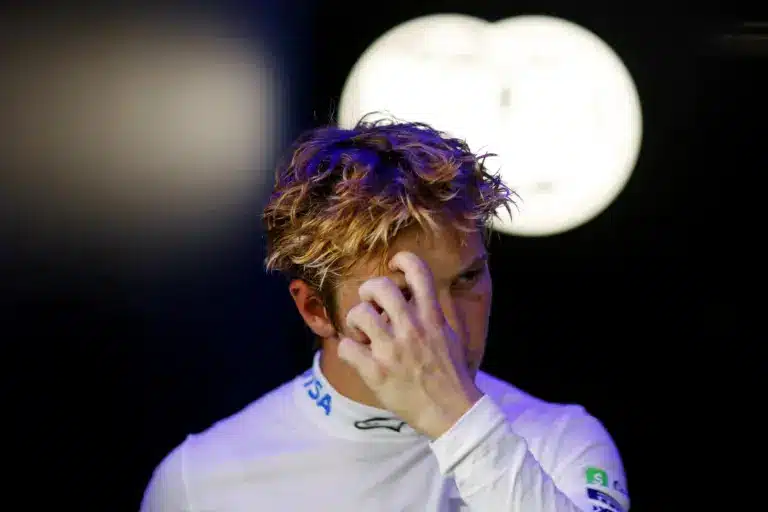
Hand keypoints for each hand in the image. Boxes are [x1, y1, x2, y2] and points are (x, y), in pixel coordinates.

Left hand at [337, 251, 482, 438]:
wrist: (452, 412)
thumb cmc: (450, 374)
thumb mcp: (449, 334)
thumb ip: (431, 312)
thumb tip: (411, 292)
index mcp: (432, 317)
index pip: (418, 272)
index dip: (403, 259)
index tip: (394, 263)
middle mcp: (412, 329)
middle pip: (380, 287)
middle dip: (368, 290)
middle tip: (368, 303)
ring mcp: (392, 350)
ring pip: (358, 314)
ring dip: (355, 320)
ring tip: (361, 332)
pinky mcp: (376, 372)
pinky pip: (346, 347)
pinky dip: (348, 349)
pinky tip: (357, 355)